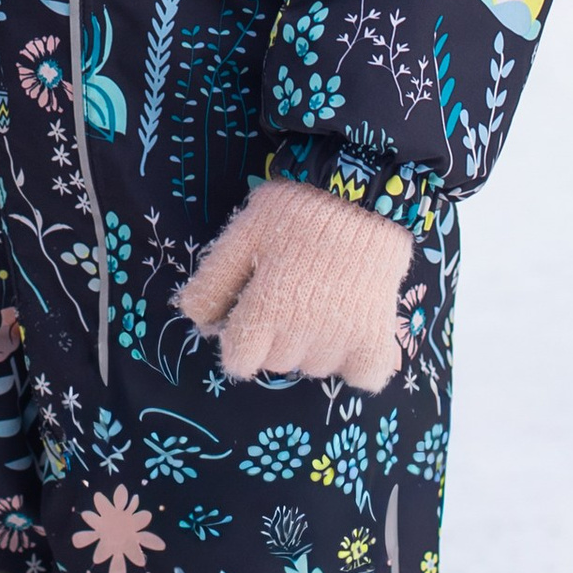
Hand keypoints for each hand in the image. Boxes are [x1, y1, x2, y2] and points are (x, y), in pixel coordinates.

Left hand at [176, 180, 410, 390]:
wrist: (359, 195)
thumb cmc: (295, 211)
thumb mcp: (242, 235)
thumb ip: (213, 282)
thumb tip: (196, 322)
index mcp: (264, 310)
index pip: (239, 361)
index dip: (240, 341)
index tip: (252, 318)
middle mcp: (300, 333)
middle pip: (275, 364)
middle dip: (274, 339)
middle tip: (290, 296)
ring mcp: (341, 339)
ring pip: (314, 369)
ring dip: (313, 348)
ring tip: (322, 303)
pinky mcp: (376, 338)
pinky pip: (363, 377)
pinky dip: (357, 363)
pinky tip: (353, 331)